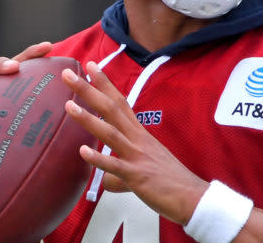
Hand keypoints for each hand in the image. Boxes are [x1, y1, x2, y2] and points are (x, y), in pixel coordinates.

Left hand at [62, 61, 208, 225]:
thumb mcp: (144, 167)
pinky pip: (115, 166)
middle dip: (88, 90)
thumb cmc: (170, 181)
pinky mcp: (137, 176)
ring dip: (88, 119)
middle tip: (68, 74)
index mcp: (139, 133)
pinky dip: (99, 159)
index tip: (90, 65)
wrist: (193, 197)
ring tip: (68, 106)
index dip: (104, 83)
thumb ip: (121, 170)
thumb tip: (106, 180)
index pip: (119, 101)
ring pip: (110, 133)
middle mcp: (137, 139)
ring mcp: (136, 156)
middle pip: (111, 109)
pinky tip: (82, 151)